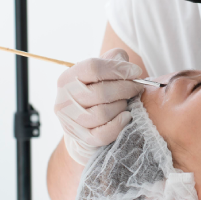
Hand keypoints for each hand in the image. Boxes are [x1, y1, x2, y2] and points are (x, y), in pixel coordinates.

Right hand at [54, 48, 144, 164]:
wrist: (83, 125)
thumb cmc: (95, 93)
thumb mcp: (100, 73)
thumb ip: (113, 61)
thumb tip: (126, 63)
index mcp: (67, 78)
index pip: (93, 68)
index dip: (118, 69)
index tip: (136, 71)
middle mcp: (63, 99)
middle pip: (100, 92)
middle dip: (125, 89)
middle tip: (137, 88)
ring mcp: (69, 121)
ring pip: (102, 113)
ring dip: (121, 107)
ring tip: (126, 103)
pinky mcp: (79, 138)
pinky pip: (102, 134)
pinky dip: (118, 125)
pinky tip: (126, 117)